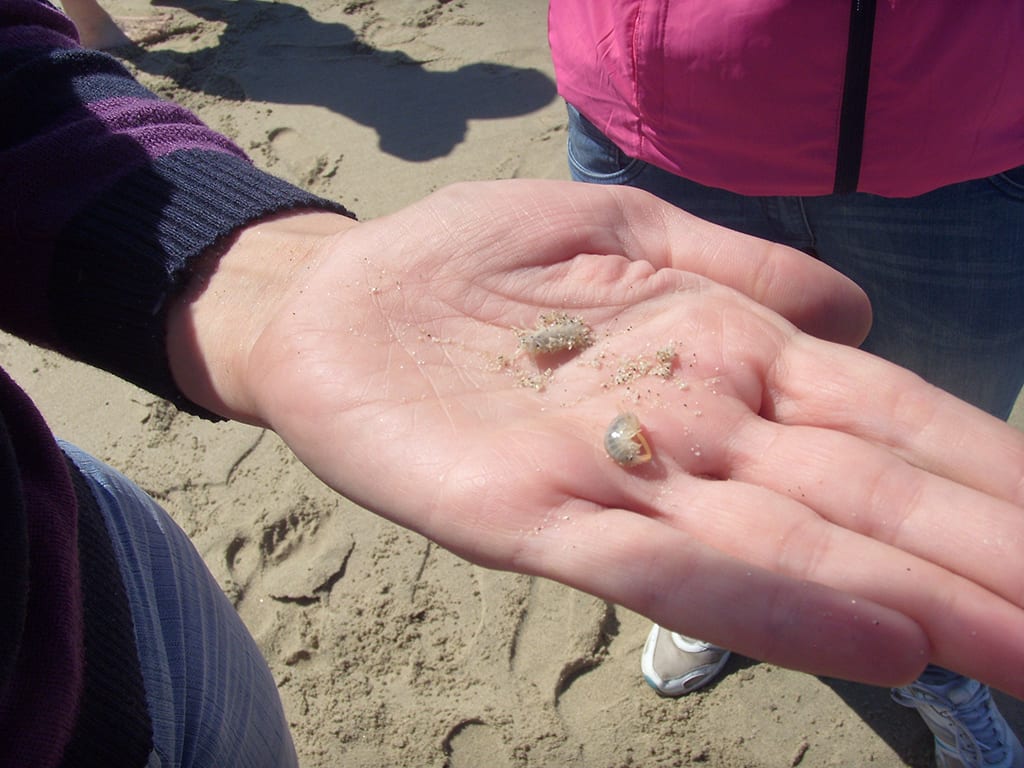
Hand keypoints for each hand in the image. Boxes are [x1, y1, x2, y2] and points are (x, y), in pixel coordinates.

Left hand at [169, 180, 1023, 695]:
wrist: (337, 297)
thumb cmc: (476, 263)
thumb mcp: (623, 228)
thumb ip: (743, 267)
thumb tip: (860, 316)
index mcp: (729, 356)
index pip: (889, 421)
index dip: (988, 475)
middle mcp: (698, 432)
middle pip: (866, 500)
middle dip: (988, 563)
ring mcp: (623, 482)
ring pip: (792, 550)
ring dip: (919, 602)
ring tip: (1022, 651)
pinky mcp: (537, 517)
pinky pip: (665, 571)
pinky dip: (771, 609)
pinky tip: (878, 642)